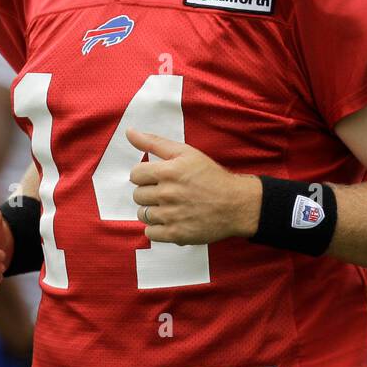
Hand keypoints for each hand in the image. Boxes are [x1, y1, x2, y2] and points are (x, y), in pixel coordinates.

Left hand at [127, 129, 260, 244]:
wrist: (237, 204)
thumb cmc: (212, 177)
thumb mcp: (187, 153)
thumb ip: (154, 142)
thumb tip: (129, 132)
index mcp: (169, 171)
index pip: (135, 175)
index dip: (145, 176)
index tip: (158, 178)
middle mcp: (168, 194)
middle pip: (138, 195)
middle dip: (150, 193)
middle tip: (168, 193)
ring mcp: (171, 216)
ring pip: (142, 214)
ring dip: (153, 211)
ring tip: (171, 207)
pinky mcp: (176, 234)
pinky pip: (150, 233)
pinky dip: (158, 229)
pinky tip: (171, 221)